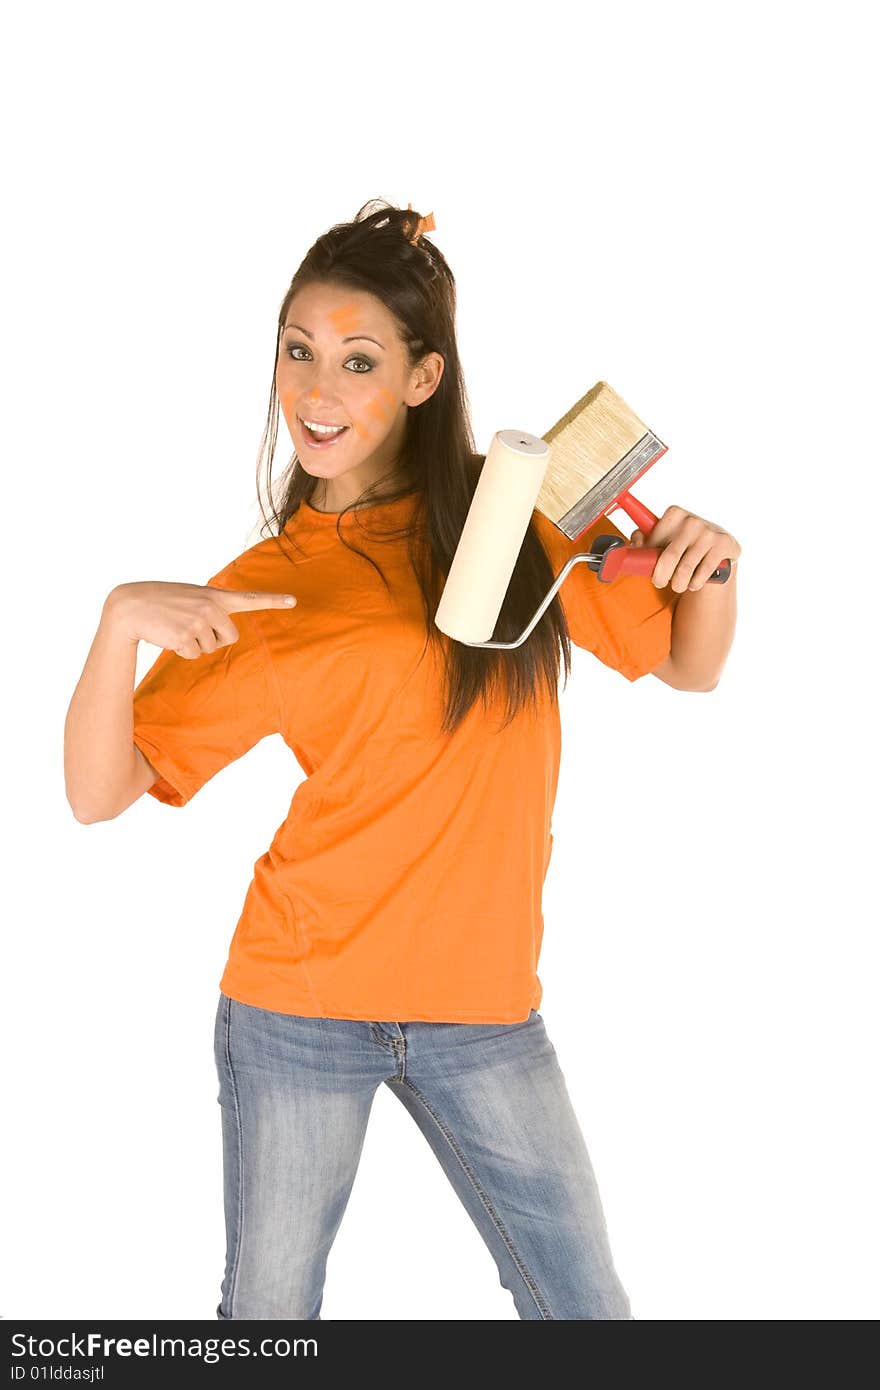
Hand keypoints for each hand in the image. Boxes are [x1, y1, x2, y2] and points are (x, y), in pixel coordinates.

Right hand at [104, 580, 297, 656]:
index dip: (273, 600)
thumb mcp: (191, 597)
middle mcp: (210, 606)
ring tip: (176, 627)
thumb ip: (211, 608)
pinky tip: (168, 635)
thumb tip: (222, 635)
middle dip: (213, 639)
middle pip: (229, 638)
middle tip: (190, 626)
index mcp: (214, 595)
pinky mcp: (185, 637)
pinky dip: (182, 650)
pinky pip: (193, 655)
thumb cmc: (162, 601)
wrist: (130, 605)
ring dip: (194, 644)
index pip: (249, 598)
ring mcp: (198, 621)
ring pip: (210, 648)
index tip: (294, 601)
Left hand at [629, 505, 740, 591]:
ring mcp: (709, 532)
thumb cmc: (685, 543)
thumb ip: (645, 540)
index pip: (652, 543)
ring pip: (685, 570)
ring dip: (678, 584)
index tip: (650, 570)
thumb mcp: (664, 538)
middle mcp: (691, 520)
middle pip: (668, 558)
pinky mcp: (723, 544)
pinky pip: (702, 573)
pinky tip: (694, 581)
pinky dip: (695, 583)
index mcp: (674, 514)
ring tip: (679, 584)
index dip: (648, 561)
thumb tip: (635, 542)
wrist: (719, 548)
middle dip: (661, 577)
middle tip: (660, 582)